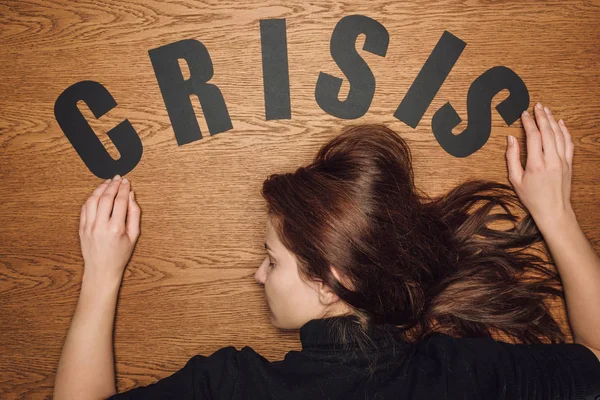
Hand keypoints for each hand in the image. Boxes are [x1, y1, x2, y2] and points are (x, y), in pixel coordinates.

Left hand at [79, 175, 140, 283]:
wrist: (102, 269)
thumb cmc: (120, 255)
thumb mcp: (134, 236)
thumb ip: (134, 214)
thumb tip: (131, 196)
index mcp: (116, 228)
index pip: (120, 201)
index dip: (124, 189)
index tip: (127, 182)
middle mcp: (101, 226)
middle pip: (106, 198)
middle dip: (113, 185)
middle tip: (118, 179)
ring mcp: (89, 226)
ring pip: (93, 200)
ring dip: (100, 189)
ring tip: (107, 183)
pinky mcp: (81, 228)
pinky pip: (85, 208)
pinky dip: (91, 198)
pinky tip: (97, 193)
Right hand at [505, 102, 573, 226]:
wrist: (553, 210)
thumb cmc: (532, 197)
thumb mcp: (515, 180)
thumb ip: (512, 158)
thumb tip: (511, 139)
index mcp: (536, 165)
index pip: (533, 136)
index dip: (528, 122)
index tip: (524, 114)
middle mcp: (551, 161)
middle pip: (548, 132)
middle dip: (541, 116)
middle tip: (537, 106)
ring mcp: (562, 161)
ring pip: (559, 134)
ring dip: (552, 120)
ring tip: (546, 110)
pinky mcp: (569, 163)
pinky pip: (569, 142)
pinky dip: (565, 131)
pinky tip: (560, 123)